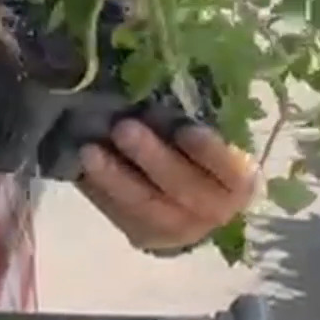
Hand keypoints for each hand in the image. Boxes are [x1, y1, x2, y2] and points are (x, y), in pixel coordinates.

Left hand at [79, 120, 257, 251]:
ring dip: (116, 179)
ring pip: (146, 207)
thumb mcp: (204, 131)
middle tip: (124, 128)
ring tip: (90, 150)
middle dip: (153, 159)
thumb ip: (192, 118)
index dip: (210, 154)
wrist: (184, 199)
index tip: (185, 128)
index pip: (232, 173)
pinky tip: (81, 168)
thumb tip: (160, 84)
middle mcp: (215, 212)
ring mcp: (178, 231)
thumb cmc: (194, 151)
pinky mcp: (144, 236)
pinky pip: (120, 215)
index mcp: (238, 182)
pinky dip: (100, 190)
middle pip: (185, 190)